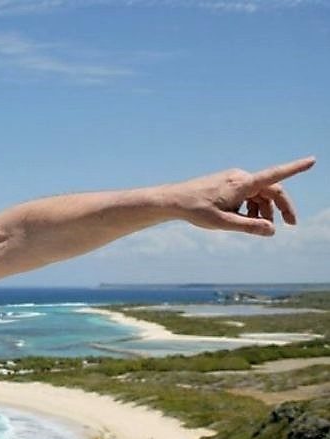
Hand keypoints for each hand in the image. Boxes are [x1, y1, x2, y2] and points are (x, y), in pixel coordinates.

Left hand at [174, 156, 314, 235]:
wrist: (174, 200)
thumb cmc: (196, 210)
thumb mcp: (223, 223)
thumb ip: (248, 227)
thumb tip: (272, 230)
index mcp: (241, 184)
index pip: (274, 175)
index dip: (295, 168)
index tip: (312, 161)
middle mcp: (241, 177)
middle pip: (272, 190)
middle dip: (282, 207)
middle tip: (291, 225)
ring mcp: (235, 179)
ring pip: (260, 194)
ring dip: (264, 210)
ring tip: (256, 226)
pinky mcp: (229, 183)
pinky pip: (249, 194)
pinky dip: (252, 207)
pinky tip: (244, 219)